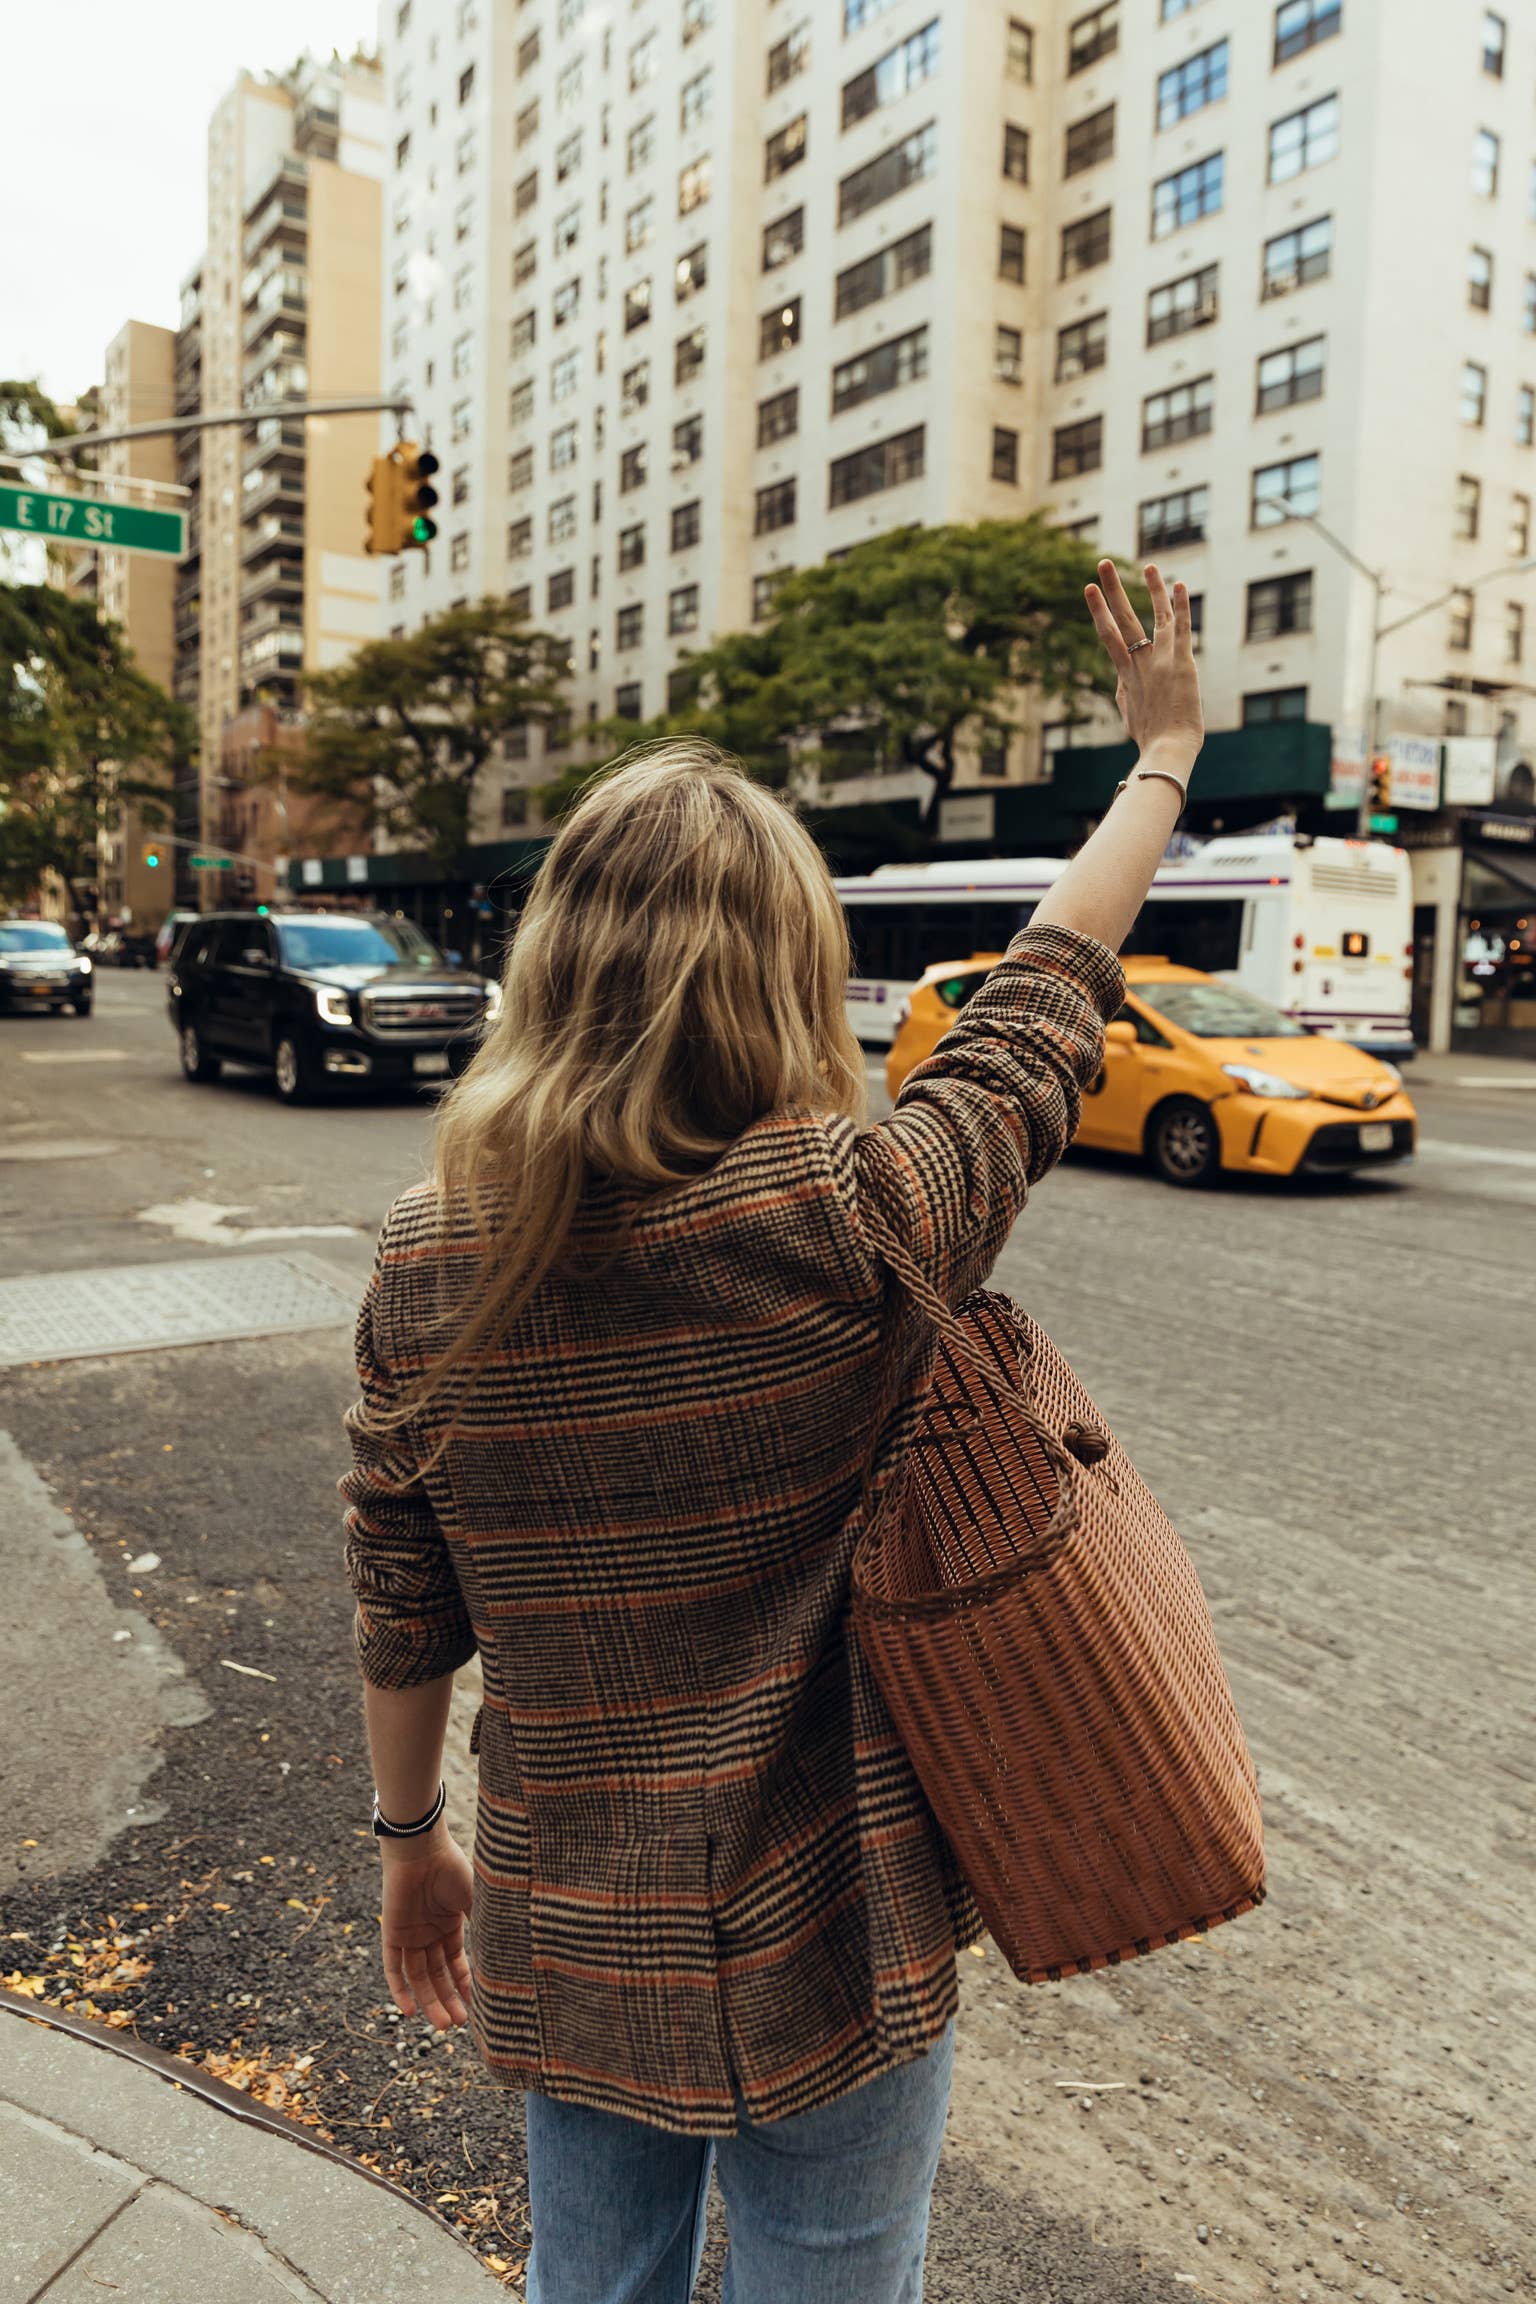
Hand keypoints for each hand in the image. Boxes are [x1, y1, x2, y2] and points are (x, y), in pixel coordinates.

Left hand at [377, 1823, 473, 2029]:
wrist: (422, 1849)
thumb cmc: (453, 1869)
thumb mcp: (476, 1900)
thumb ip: (487, 1926)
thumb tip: (512, 1953)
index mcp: (450, 1924)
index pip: (457, 1963)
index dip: (464, 1985)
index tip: (477, 2006)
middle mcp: (429, 1933)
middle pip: (437, 1975)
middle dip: (447, 1999)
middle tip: (457, 2024)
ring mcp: (410, 1934)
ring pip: (419, 1976)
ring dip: (429, 2000)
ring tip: (442, 2024)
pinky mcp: (392, 1933)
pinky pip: (393, 1967)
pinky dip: (399, 1989)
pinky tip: (409, 2011)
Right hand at [1085, 560, 1203, 768]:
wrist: (1165, 750)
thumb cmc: (1152, 742)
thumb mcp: (1130, 718)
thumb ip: (1125, 697)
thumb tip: (1120, 688)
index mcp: (1126, 676)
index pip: (1111, 638)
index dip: (1100, 612)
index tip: (1092, 591)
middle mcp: (1138, 663)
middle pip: (1121, 620)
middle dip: (1110, 591)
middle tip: (1101, 564)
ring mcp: (1159, 661)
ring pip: (1153, 617)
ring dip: (1150, 589)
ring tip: (1147, 565)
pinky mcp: (1180, 662)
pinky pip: (1181, 628)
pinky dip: (1180, 605)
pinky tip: (1178, 584)